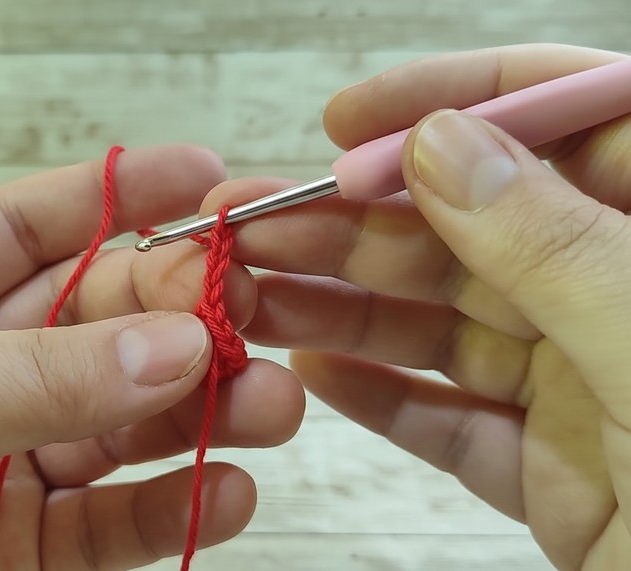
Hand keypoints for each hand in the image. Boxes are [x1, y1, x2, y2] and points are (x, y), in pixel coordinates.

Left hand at [0, 146, 303, 569]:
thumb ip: (23, 379)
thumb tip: (166, 340)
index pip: (17, 234)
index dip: (108, 200)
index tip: (199, 178)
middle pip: (89, 326)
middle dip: (174, 314)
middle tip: (248, 310)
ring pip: (119, 426)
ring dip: (200, 409)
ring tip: (268, 402)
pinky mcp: (19, 561)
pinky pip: (115, 525)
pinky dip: (179, 505)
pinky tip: (227, 487)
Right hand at [199, 44, 630, 569]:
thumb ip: (558, 252)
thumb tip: (444, 149)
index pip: (571, 123)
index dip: (456, 102)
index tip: (350, 122)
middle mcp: (625, 301)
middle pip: (474, 226)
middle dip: (355, 218)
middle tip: (252, 220)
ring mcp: (585, 386)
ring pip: (442, 322)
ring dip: (341, 303)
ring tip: (250, 293)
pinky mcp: (549, 468)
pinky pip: (450, 419)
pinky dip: (379, 396)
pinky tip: (312, 370)